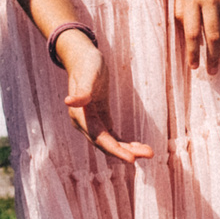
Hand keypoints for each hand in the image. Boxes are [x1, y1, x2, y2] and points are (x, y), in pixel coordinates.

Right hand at [56, 27, 153, 164]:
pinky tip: (139, 146)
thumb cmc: (87, 64)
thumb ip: (82, 90)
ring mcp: (92, 123)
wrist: (82, 59)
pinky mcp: (100, 120)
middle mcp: (84, 124)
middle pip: (106, 144)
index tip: (132, 159)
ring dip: (128, 149)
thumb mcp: (88, 74)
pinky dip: (125, 143)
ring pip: (110, 143)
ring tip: (149, 152)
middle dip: (127, 152)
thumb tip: (69, 101)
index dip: (115, 150)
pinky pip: (112, 137)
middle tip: (150, 153)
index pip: (99, 138)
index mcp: (80, 116)